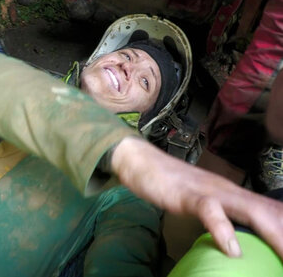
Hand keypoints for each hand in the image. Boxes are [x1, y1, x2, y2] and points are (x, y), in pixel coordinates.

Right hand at [111, 136, 282, 258]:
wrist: (140, 160)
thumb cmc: (170, 183)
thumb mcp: (202, 202)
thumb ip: (220, 216)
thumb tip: (234, 240)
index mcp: (233, 194)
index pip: (272, 211)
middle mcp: (228, 191)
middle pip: (270, 212)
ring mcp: (209, 191)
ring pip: (251, 210)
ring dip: (272, 233)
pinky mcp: (187, 194)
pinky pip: (210, 211)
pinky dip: (224, 230)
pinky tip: (233, 250)